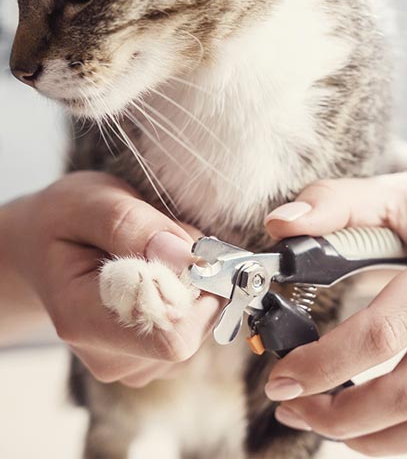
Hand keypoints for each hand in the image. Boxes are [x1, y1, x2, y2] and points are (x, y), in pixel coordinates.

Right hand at [5, 172, 219, 386]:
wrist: (44, 248)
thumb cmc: (66, 222)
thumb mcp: (89, 202)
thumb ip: (133, 225)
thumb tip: (187, 257)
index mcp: (83, 321)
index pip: (171, 337)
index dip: (198, 293)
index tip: (192, 250)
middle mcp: (108, 356)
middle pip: (193, 331)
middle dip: (198, 281)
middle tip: (168, 243)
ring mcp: (131, 365)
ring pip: (200, 328)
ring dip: (194, 286)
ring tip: (155, 258)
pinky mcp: (151, 361)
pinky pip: (197, 329)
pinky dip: (192, 298)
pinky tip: (160, 278)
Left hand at [263, 147, 406, 454]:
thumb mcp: (391, 190)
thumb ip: (332, 203)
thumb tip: (278, 224)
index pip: (386, 331)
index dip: (325, 365)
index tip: (283, 378)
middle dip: (340, 415)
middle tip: (295, 408)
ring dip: (375, 438)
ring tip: (328, 424)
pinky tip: (377, 423)